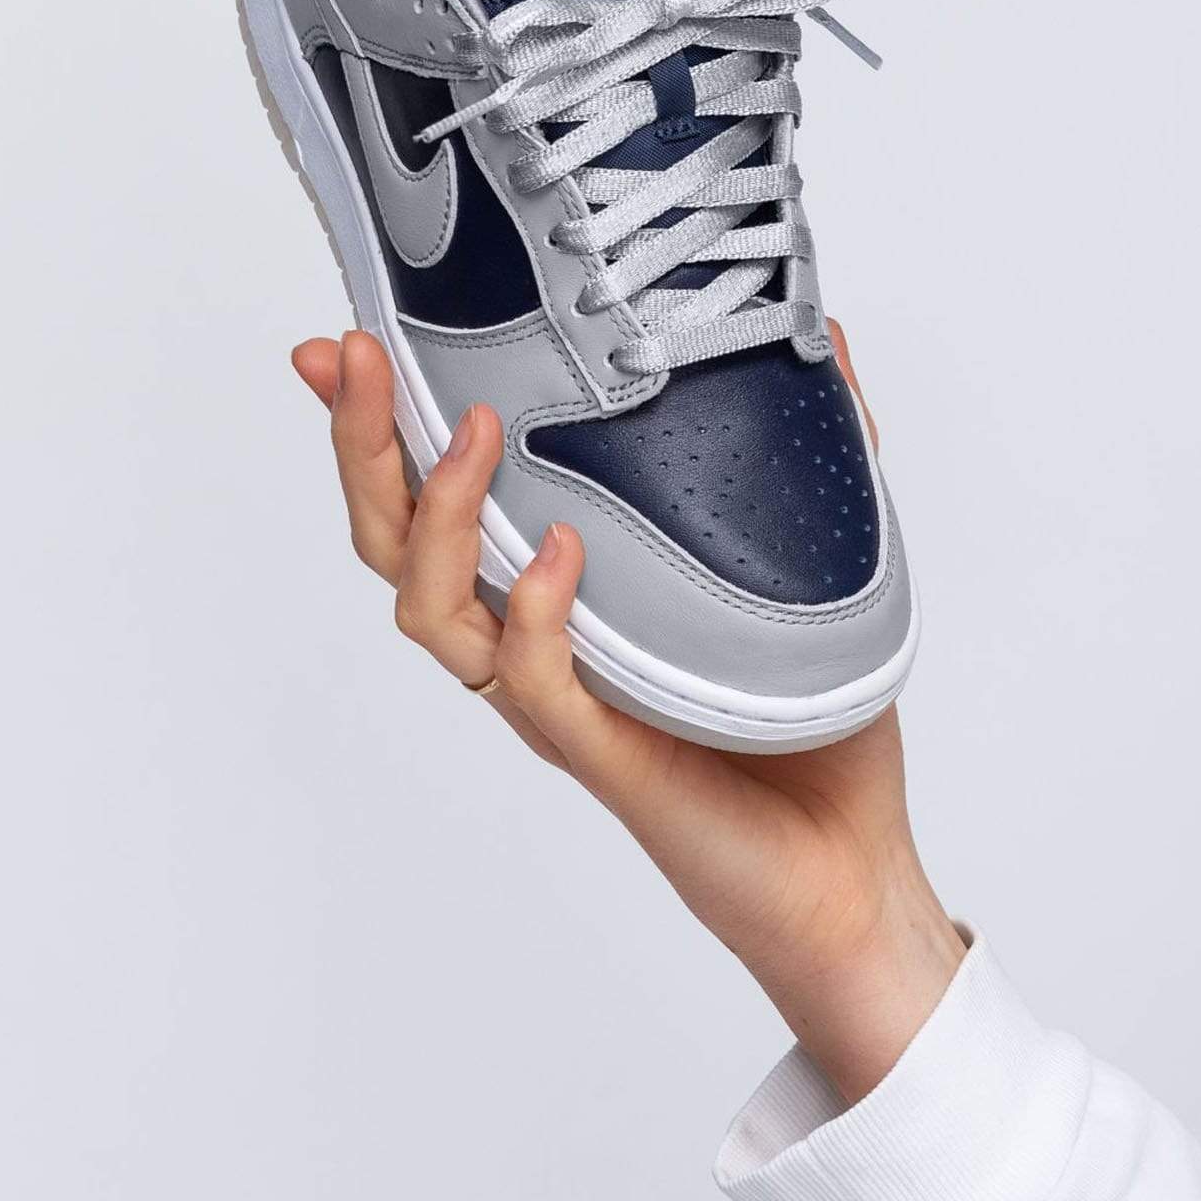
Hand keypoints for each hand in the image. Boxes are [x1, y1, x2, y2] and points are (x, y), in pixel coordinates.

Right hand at [291, 322, 963, 1102]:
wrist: (849, 867)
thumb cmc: (815, 720)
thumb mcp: (816, 552)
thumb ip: (809, 448)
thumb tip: (828, 333)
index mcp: (555, 592)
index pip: (440, 500)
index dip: (384, 425)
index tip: (351, 343)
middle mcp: (533, 642)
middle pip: (398, 545)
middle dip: (363, 446)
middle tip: (352, 359)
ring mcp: (558, 699)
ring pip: (437, 611)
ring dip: (438, 515)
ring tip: (469, 433)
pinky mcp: (603, 753)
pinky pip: (534, 685)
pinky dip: (531, 615)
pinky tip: (557, 554)